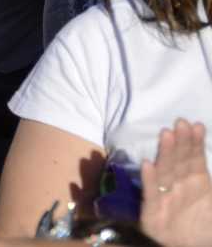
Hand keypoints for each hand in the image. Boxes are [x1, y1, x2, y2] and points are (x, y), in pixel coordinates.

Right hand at [140, 119, 211, 246]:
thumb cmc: (204, 229)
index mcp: (198, 182)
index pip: (195, 159)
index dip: (196, 143)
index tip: (197, 125)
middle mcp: (180, 184)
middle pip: (179, 160)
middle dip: (181, 142)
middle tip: (181, 123)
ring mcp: (165, 195)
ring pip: (165, 171)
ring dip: (165, 153)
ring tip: (166, 134)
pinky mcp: (152, 210)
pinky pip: (151, 193)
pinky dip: (149, 179)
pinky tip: (148, 165)